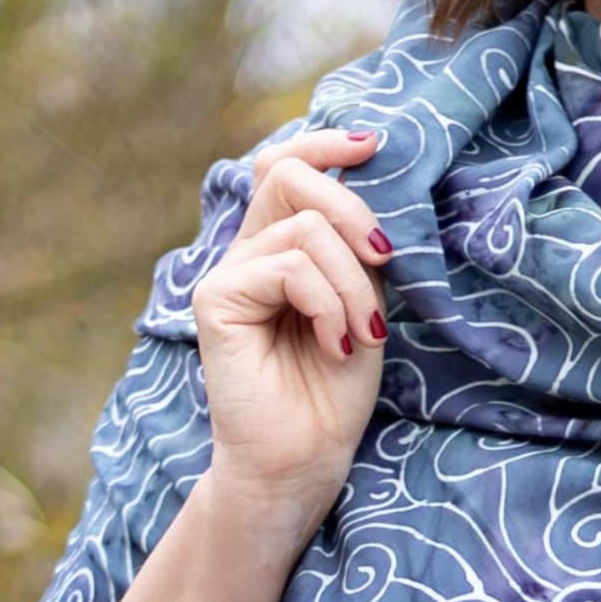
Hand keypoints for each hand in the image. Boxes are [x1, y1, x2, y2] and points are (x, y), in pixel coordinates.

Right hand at [192, 126, 391, 538]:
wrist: (305, 458)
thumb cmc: (335, 390)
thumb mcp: (363, 303)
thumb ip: (356, 248)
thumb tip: (370, 180)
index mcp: (277, 247)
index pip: (284, 166)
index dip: (324, 143)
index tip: (373, 144)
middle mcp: (246, 251)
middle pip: (287, 174)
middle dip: (352, 207)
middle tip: (384, 259)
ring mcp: (226, 273)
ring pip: (305, 229)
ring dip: (353, 283)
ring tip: (358, 334)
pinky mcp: (216, 299)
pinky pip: (288, 267)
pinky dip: (328, 304)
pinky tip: (335, 346)